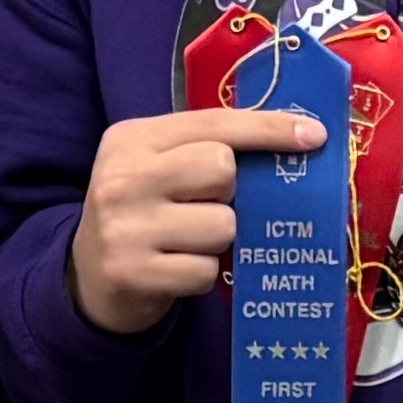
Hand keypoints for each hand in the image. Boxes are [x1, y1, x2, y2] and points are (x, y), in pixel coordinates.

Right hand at [68, 103, 325, 336]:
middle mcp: (123, 177)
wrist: (88, 277)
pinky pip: (206, 271)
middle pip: (222, 169)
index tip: (314, 135)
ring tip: (187, 241)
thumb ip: (207, 147)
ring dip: (218, 240)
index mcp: (132, 139)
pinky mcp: (133, 273)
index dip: (269, 128)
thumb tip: (297, 138)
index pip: (214, 124)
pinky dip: (202, 274)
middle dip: (229, 193)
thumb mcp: (159, 165)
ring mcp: (125, 227)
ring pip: (223, 225)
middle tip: (204, 205)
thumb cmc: (143, 212)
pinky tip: (176, 269)